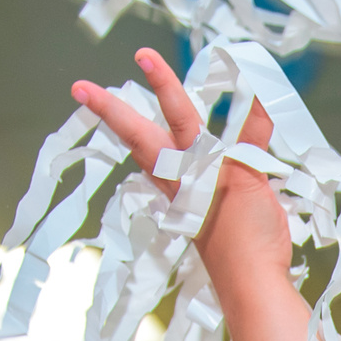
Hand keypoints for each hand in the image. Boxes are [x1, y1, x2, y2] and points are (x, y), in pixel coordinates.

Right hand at [72, 48, 292, 276]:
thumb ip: (231, 171)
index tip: (87, 100)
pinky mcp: (239, 172)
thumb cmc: (239, 252)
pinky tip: (258, 83)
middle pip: (141, 137)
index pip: (142, 150)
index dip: (116, 124)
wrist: (252, 281)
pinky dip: (258, 107)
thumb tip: (244, 144)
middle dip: (111, 110)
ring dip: (164, 86)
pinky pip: (251, 130)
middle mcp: (186, 177)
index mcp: (176, 187)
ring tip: (143, 58)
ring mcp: (209, 172)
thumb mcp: (226, 206)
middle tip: (83, 87)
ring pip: (182, 120)